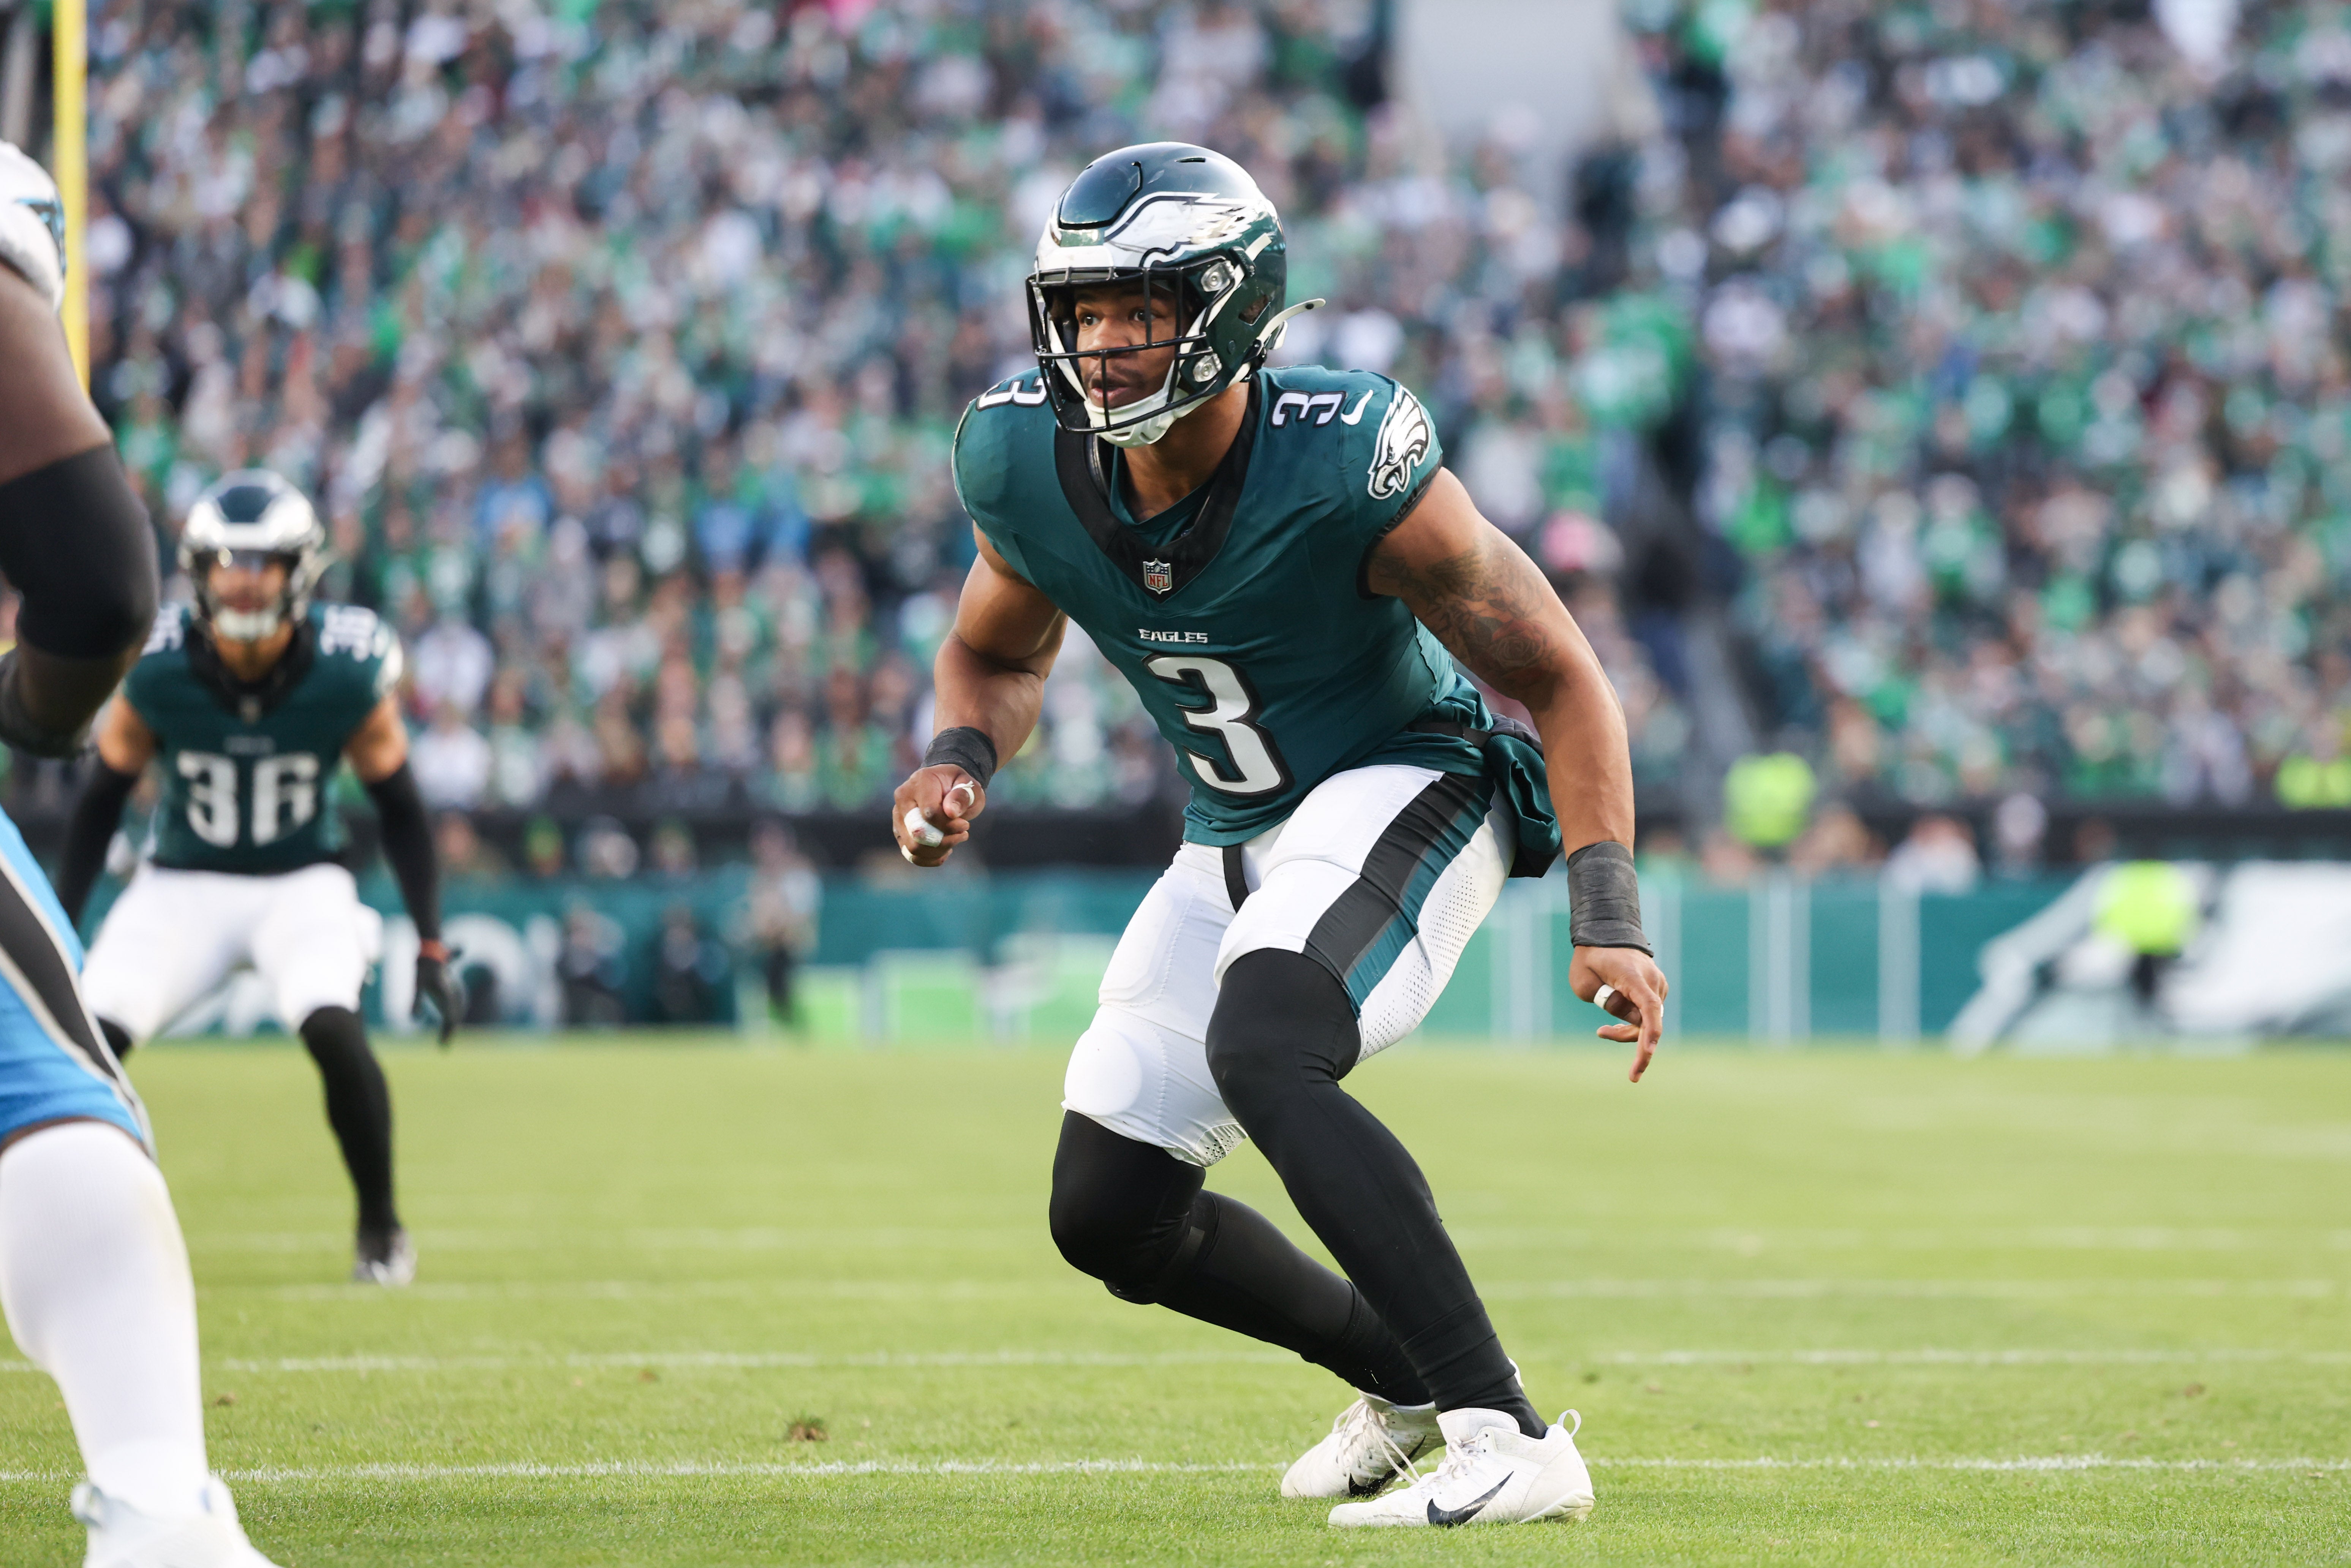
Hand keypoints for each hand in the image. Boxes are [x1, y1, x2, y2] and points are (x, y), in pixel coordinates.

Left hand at [414, 940, 462, 1045]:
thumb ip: (416, 1002)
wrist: (432, 951)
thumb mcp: (417, 985)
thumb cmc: (423, 968)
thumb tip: (413, 1019)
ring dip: (452, 1023)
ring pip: (457, 1011)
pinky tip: (448, 1021)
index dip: (447, 1033)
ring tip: (446, 1036)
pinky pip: (455, 1005)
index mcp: (448, 996)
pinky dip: (452, 1014)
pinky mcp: (452, 989)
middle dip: (449, 1031)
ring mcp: (454, 992)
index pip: (450, 1019)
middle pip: (455, 1017)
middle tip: (444, 1045)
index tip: (443, 1046)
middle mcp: (454, 995)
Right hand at [891, 766, 982, 867]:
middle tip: (962, 834)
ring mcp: (898, 817)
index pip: (929, 813)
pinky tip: (946, 851)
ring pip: (913, 848)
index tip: (965, 825)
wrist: (945, 785)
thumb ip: (963, 796)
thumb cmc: (958, 785)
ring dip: (939, 851)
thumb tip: (951, 812)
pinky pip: (911, 855)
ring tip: (955, 840)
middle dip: (944, 841)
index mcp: (920, 782)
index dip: (949, 825)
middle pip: (917, 834)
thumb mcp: (968, 784)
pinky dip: (931, 859)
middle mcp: (903, 799)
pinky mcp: (900, 832)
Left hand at [1571, 945, 1667, 1081]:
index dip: (1650, 1032)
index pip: (1649, 1007)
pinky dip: (1634, 1022)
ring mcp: (1657, 984)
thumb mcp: (1584, 982)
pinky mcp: (1657, 988)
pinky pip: (1648, 1013)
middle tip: (1627, 1069)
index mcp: (1632, 977)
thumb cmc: (1591, 958)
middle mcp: (1651, 980)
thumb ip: (1607, 1003)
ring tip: (1603, 1032)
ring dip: (1628, 1031)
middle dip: (1634, 1044)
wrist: (1607, 933)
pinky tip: (1615, 1023)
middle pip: (1649, 1021)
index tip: (1647, 1053)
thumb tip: (1631, 1019)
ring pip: (1649, 1019)